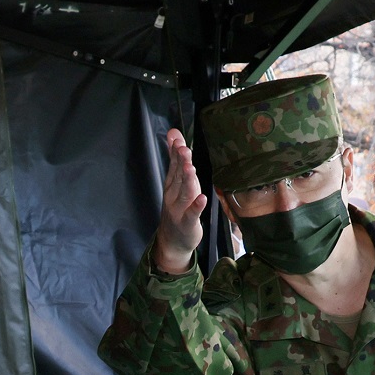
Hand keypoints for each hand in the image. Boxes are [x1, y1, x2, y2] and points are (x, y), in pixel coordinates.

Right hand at [154, 128, 206, 272]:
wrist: (173, 240)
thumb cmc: (179, 208)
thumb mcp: (177, 183)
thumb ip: (177, 159)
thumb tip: (174, 133)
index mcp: (172, 185)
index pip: (173, 166)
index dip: (175, 153)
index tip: (177, 139)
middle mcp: (173, 195)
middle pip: (178, 177)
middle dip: (181, 163)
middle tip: (184, 150)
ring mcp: (179, 210)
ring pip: (184, 193)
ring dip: (187, 180)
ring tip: (190, 168)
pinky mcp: (188, 223)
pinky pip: (192, 214)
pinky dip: (197, 206)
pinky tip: (202, 198)